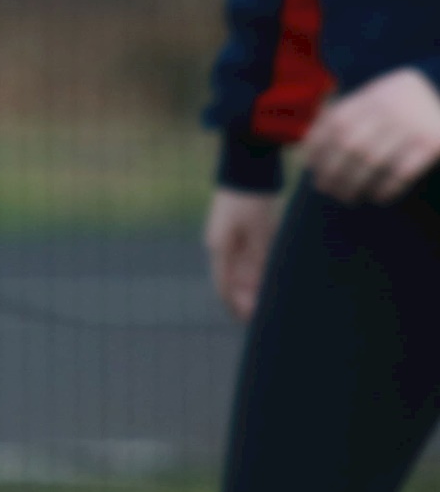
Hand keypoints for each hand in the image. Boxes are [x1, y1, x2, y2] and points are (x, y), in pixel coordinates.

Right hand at [204, 188, 277, 321]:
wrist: (248, 170)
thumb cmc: (250, 200)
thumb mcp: (258, 231)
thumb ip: (259, 260)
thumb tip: (258, 288)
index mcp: (220, 248)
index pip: (223, 286)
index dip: (234, 305)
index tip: (248, 322)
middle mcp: (223, 247)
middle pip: (233, 281)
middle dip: (246, 300)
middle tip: (264, 318)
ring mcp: (233, 240)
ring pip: (243, 273)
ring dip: (254, 289)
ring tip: (271, 305)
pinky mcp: (245, 233)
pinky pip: (252, 260)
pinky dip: (260, 274)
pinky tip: (272, 283)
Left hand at [301, 68, 439, 204]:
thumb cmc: (401, 105)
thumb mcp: (374, 99)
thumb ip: (346, 116)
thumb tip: (308, 150)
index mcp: (370, 97)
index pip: (334, 123)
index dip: (318, 147)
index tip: (311, 168)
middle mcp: (389, 109)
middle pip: (350, 145)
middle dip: (333, 171)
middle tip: (325, 189)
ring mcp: (412, 126)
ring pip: (373, 161)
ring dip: (354, 184)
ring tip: (346, 197)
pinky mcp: (433, 143)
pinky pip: (403, 171)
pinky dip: (386, 187)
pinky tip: (377, 197)